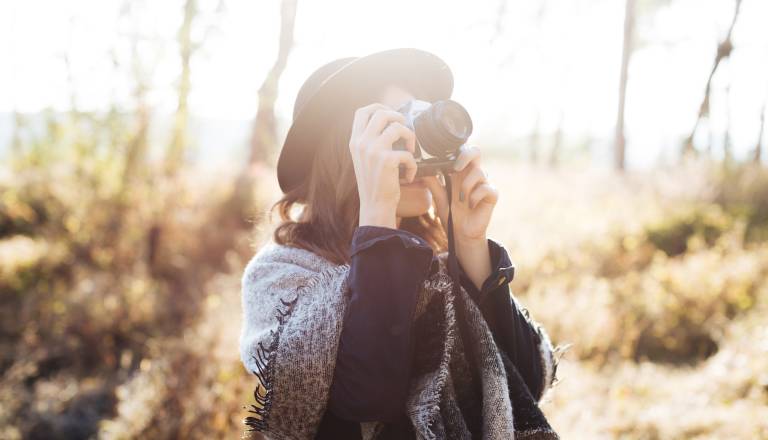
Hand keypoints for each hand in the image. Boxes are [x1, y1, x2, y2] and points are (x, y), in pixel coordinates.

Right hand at [348, 103, 418, 227]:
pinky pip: (408, 153)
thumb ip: (370, 141)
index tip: (390, 114)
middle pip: (381, 113)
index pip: (362, 112)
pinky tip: (409, 176)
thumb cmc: (374, 183)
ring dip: (410, 137)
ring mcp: (373, 151)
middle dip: (398, 117)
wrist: (374, 206)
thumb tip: (390, 124)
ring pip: (397, 127)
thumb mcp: (364, 159)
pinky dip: (413, 165)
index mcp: (354, 141)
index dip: (378, 106)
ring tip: (410, 151)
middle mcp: (361, 143)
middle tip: (405, 129)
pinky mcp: (386, 160)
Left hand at [422, 145, 498, 242]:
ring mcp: (484, 184)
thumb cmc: (451, 215)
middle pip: (476, 151)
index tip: (445, 158)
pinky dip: (475, 197)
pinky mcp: (492, 194)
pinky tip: (470, 205)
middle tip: (455, 168)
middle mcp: (473, 175)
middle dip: (466, 155)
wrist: (461, 234)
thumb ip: (432, 183)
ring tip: (460, 199)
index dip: (457, 149)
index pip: (463, 151)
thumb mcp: (438, 198)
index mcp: (461, 173)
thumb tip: (423, 169)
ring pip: (479, 172)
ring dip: (466, 186)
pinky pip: (486, 188)